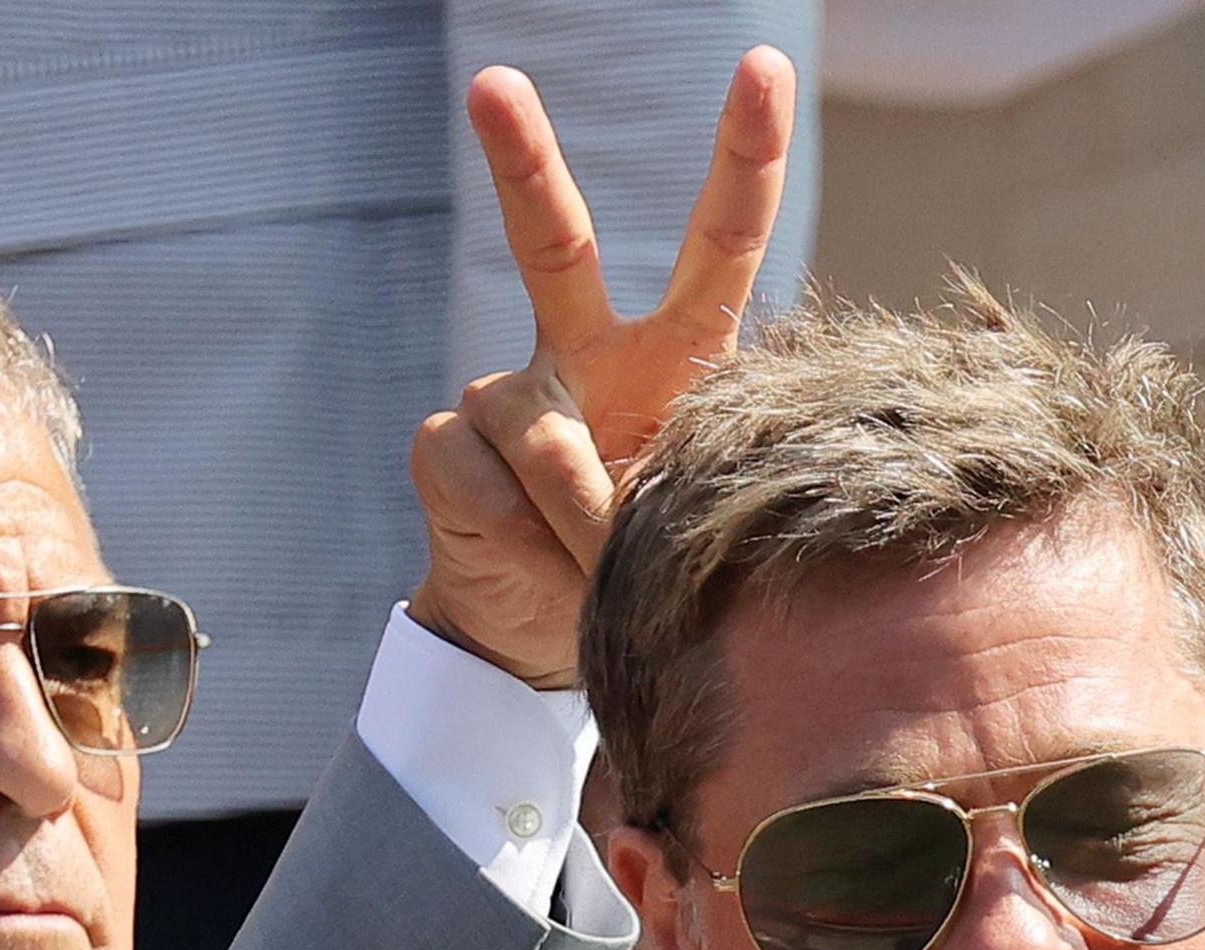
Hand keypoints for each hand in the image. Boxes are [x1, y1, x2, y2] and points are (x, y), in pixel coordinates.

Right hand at [406, 47, 796, 686]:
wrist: (542, 627)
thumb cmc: (645, 559)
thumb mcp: (691, 527)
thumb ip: (659, 495)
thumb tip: (579, 487)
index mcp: (677, 353)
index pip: (718, 245)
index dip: (742, 159)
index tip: (760, 67)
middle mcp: (589, 352)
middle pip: (554, 248)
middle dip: (520, 163)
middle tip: (490, 83)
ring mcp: (510, 394)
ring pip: (544, 436)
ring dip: (585, 527)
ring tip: (599, 578)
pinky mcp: (445, 442)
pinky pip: (492, 489)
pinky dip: (527, 547)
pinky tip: (529, 563)